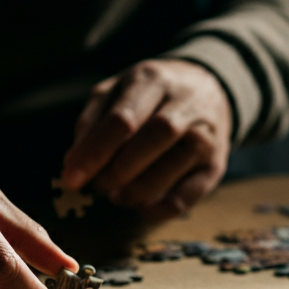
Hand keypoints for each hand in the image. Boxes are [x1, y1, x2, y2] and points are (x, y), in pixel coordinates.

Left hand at [61, 59, 231, 221]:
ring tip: (116, 196)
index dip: (94, 152)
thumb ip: (91, 123)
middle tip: (98, 187)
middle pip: (153, 138)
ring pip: (173, 166)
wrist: (208, 90)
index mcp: (153, 80)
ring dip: (138, 190)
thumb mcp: (116, 93)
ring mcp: (206, 134)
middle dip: (118, 170)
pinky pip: (191, 193)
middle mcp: (186, 103)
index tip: (72, 179)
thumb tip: (73, 164)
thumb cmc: (150, 96)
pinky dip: (163, 208)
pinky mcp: (216, 164)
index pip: (122, 119)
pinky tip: (143, 209)